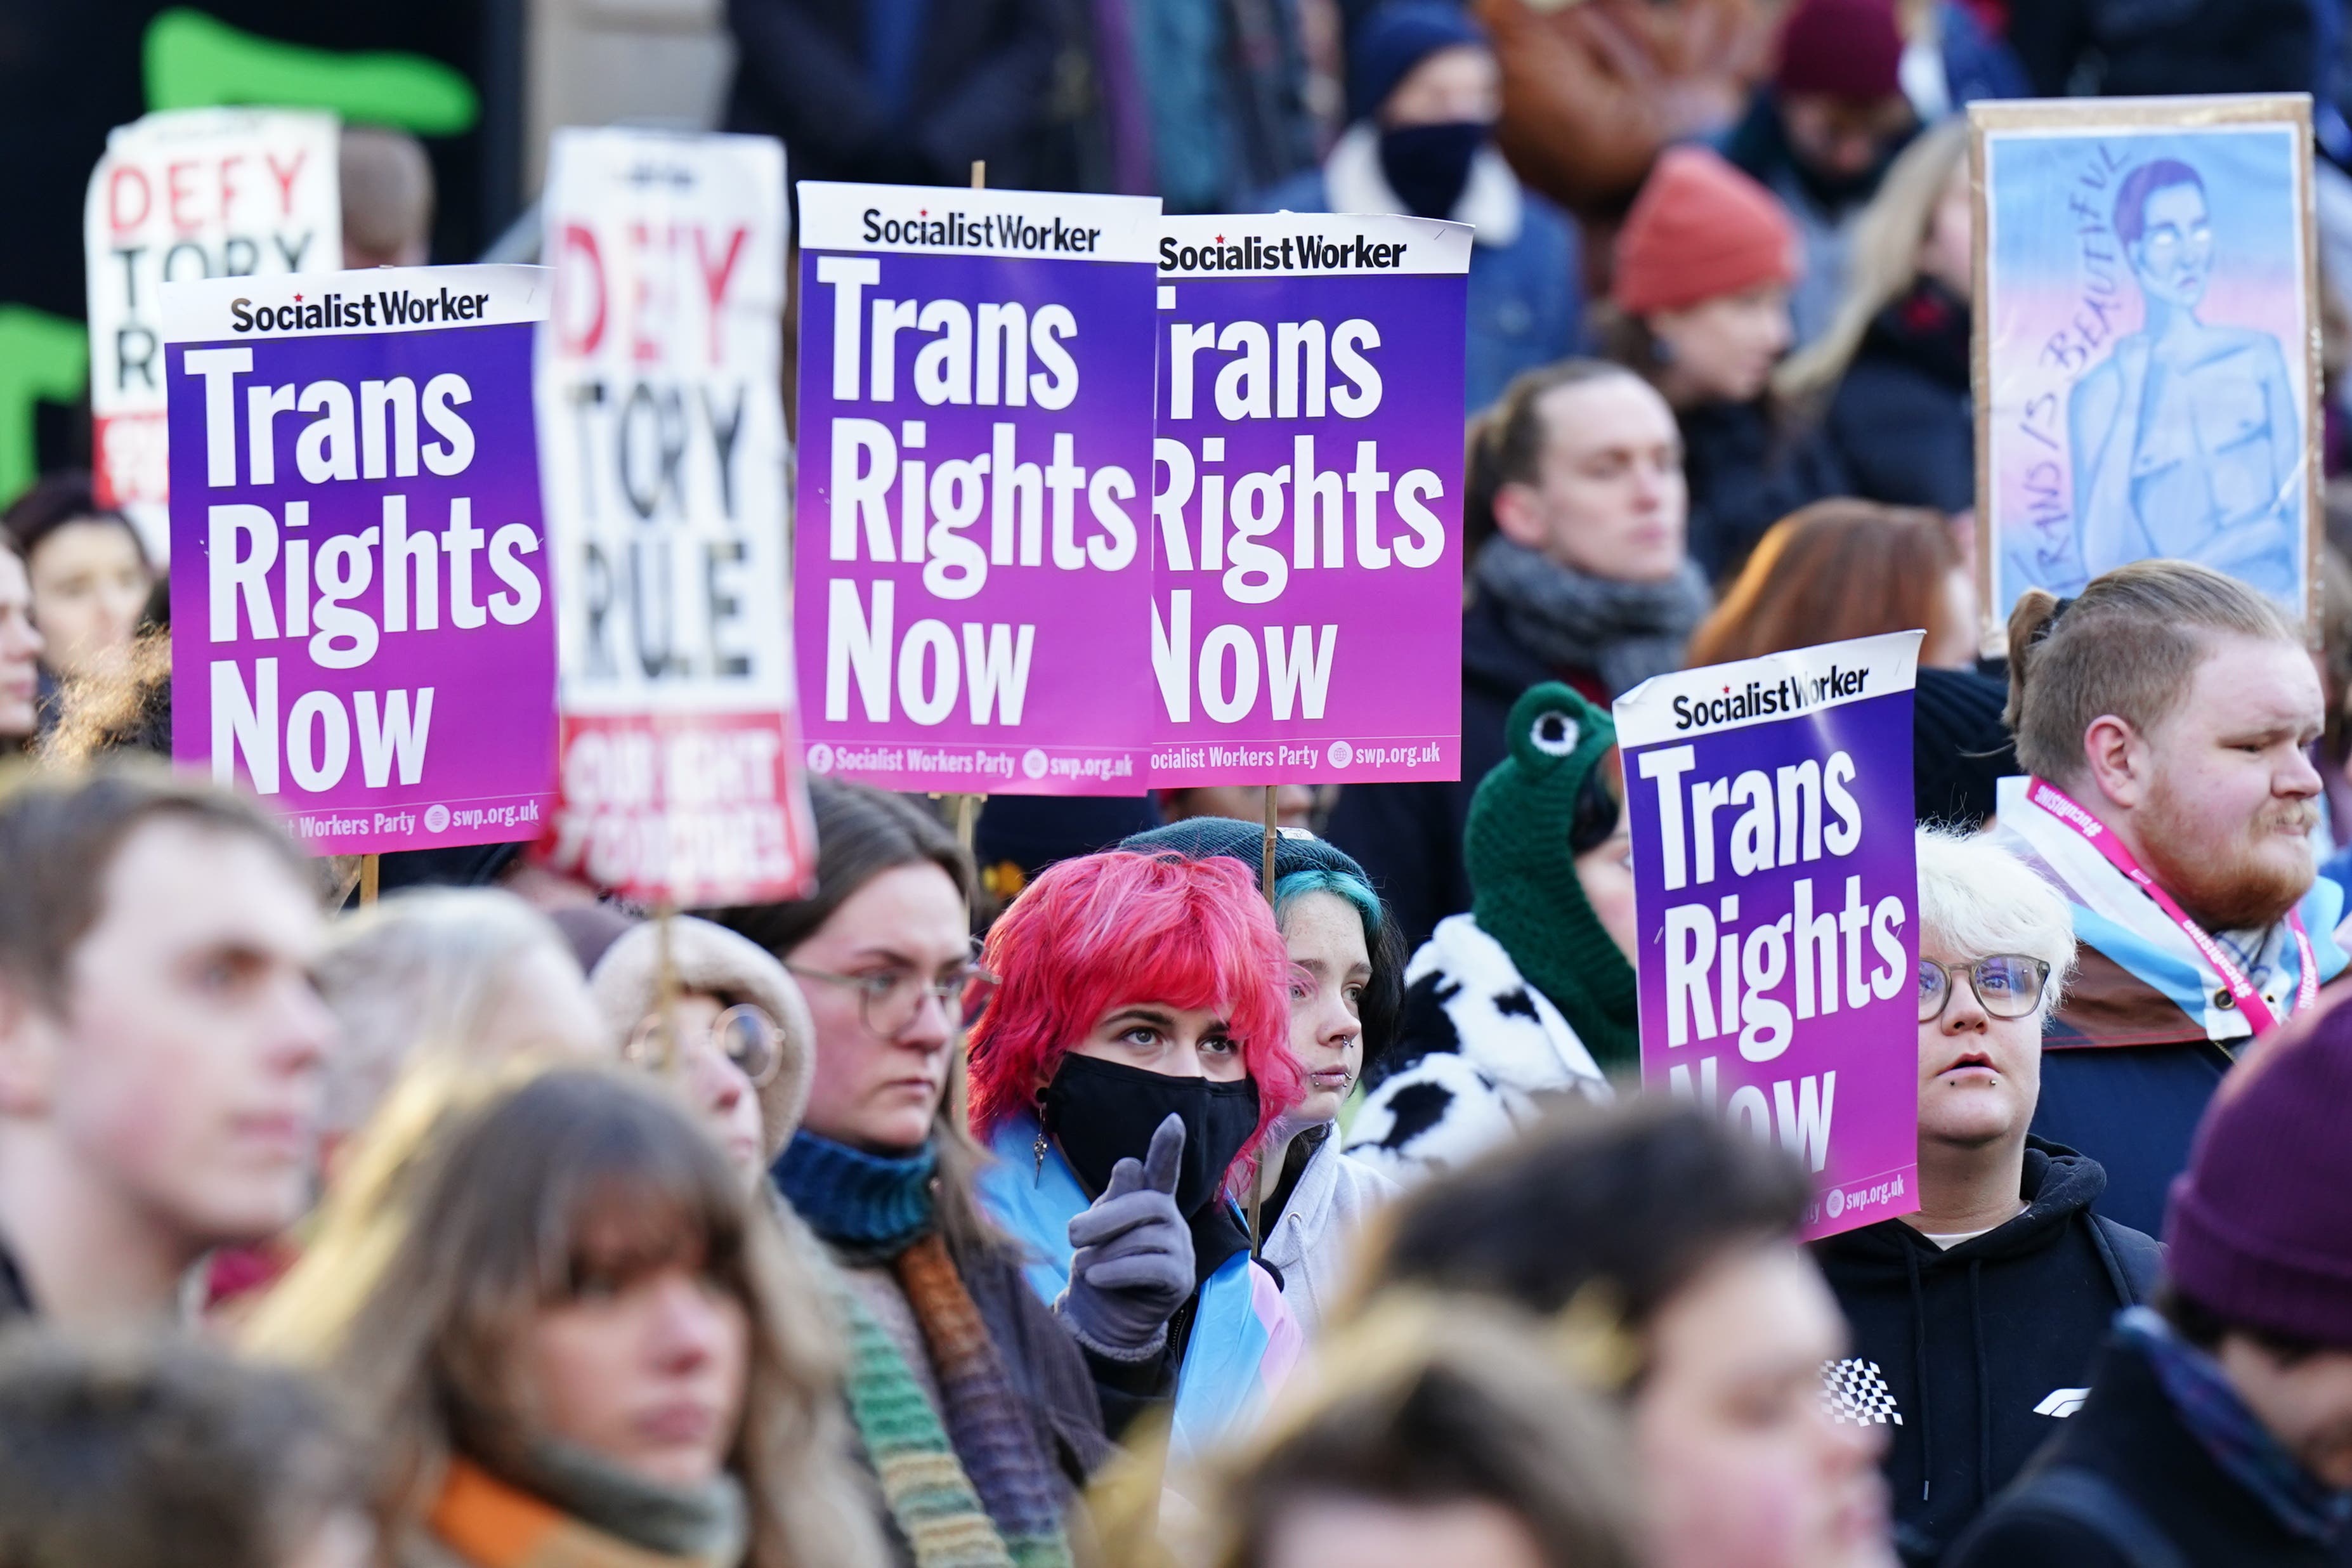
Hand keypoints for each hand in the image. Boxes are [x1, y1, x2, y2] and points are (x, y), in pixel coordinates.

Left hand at [1056, 1114, 1194, 1360]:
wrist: (1104, 1322)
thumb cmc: (1099, 1267)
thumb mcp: (1096, 1233)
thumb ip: (1112, 1202)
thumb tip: (1129, 1164)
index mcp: (1150, 1201)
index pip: (1162, 1169)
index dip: (1168, 1146)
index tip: (1173, 1120)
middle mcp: (1171, 1220)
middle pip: (1148, 1202)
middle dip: (1107, 1216)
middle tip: (1071, 1234)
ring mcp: (1181, 1249)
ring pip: (1145, 1237)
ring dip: (1104, 1252)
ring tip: (1084, 1267)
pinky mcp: (1181, 1280)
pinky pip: (1151, 1266)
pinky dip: (1116, 1270)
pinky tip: (1096, 1276)